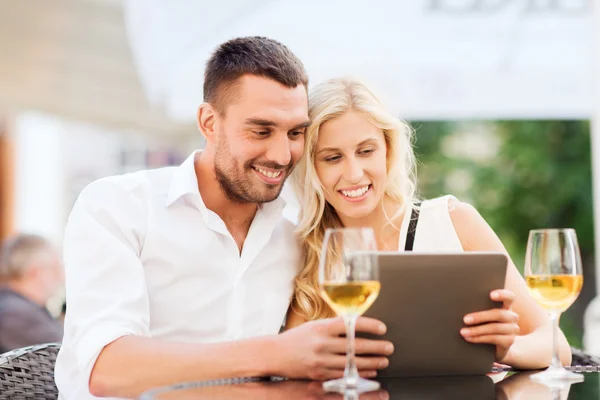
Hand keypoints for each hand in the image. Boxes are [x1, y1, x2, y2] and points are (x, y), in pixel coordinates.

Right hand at [272, 316, 393, 380]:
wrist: (275, 353)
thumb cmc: (297, 338)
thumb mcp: (315, 325)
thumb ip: (334, 326)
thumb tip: (357, 326)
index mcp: (322, 327)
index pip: (350, 324)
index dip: (369, 325)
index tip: (382, 328)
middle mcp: (322, 343)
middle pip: (355, 345)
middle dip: (376, 347)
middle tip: (389, 347)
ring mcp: (321, 360)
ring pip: (352, 362)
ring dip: (372, 362)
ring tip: (384, 360)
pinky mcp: (319, 374)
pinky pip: (344, 374)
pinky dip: (359, 373)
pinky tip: (370, 372)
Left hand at [460, 289, 519, 362]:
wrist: (494, 346)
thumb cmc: (484, 324)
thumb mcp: (482, 315)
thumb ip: (478, 307)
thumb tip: (458, 303)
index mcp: (505, 306)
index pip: (509, 297)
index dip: (502, 294)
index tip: (490, 295)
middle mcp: (511, 316)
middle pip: (498, 314)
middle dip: (480, 317)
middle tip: (465, 319)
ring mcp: (512, 329)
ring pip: (494, 328)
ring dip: (476, 330)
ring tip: (463, 332)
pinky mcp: (509, 341)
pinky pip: (493, 339)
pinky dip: (478, 338)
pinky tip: (468, 338)